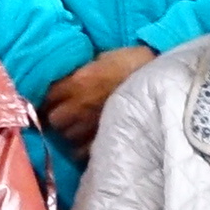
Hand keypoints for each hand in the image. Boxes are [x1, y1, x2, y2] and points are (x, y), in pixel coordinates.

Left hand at [37, 44, 153, 153]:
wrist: (163, 84)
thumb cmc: (135, 65)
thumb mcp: (103, 58)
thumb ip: (80, 71)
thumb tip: (64, 78)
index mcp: (78, 82)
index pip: (46, 95)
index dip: (47, 97)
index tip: (51, 98)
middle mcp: (79, 108)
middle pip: (53, 119)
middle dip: (57, 116)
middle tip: (66, 111)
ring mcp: (91, 128)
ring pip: (66, 136)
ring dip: (70, 131)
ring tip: (80, 126)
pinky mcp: (103, 143)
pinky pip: (81, 151)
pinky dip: (81, 146)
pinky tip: (89, 138)